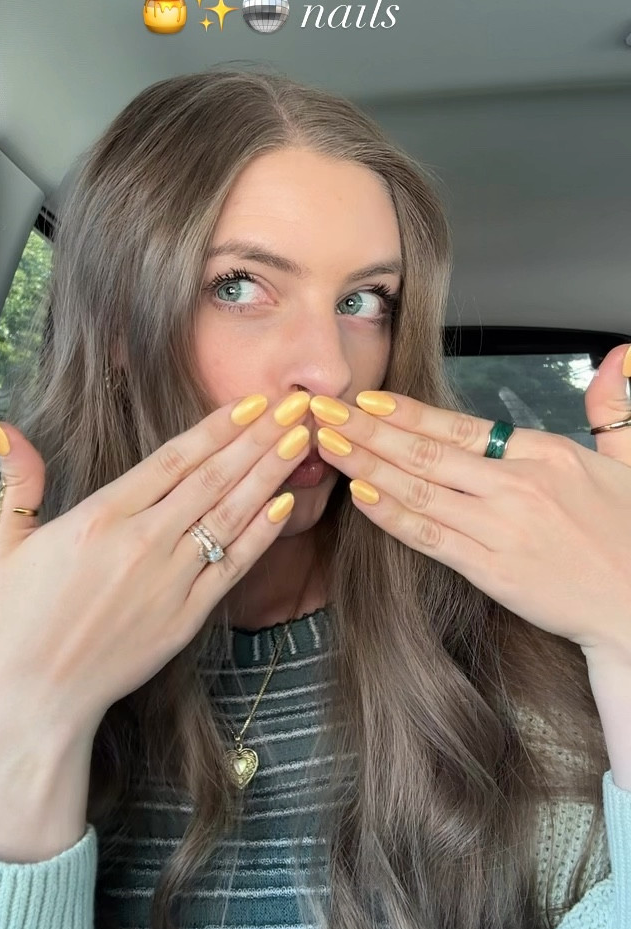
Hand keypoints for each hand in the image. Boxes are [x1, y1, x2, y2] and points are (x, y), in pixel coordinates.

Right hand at [0, 391, 311, 735]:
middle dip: (257, 439)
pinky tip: (285, 505)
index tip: (250, 402)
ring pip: (229, 516)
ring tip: (300, 442)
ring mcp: (169, 581)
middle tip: (294, 407)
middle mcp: (141, 543)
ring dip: (269, 476)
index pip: (172, 460)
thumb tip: (1, 424)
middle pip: (211, 479)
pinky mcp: (186, 616)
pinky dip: (261, 535)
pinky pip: (232, 567)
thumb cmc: (19, 619)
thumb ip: (17, 479)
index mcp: (100, 517)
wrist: (38, 696)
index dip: (217, 427)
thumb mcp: (5, 543)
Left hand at [311, 344, 630, 662]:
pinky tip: (363, 498)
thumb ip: (612, 407)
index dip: (408, 412)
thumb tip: (619, 356)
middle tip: (325, 412)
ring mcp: (503, 530)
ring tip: (330, 446)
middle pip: (428, 452)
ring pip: (421, 491)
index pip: (462, 425)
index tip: (368, 399)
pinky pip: (432, 538)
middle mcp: (520, 486)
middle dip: (368, 430)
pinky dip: (394, 517)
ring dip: (368, 466)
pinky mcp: (494, 572)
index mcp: (547, 454)